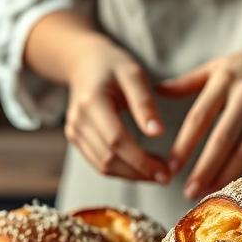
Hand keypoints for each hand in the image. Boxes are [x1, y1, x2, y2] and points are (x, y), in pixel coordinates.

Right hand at [64, 39, 169, 182]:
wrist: (84, 63)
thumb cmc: (113, 66)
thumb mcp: (134, 74)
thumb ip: (145, 104)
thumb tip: (157, 134)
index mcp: (92, 102)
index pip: (116, 140)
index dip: (141, 160)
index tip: (166, 171)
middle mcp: (78, 120)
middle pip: (108, 158)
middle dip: (139, 172)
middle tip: (167, 177)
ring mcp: (73, 131)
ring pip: (103, 166)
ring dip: (131, 175)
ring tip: (158, 174)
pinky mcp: (75, 139)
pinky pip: (98, 163)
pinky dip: (121, 170)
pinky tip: (141, 168)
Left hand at [158, 29, 241, 198]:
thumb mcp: (220, 66)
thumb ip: (189, 81)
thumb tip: (156, 91)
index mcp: (225, 80)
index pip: (199, 117)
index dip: (184, 145)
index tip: (171, 166)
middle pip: (222, 140)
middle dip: (204, 169)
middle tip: (187, 192)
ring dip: (225, 175)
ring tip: (208, 193)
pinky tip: (236, 185)